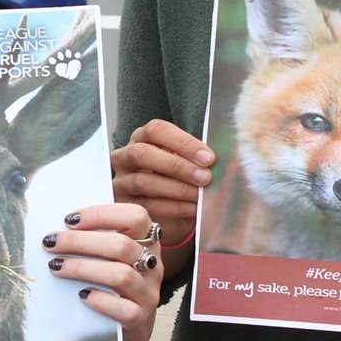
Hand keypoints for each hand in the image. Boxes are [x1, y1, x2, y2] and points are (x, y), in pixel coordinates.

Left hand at [44, 203, 162, 340]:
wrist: (128, 327)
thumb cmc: (113, 283)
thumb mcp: (112, 257)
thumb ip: (97, 239)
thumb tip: (60, 225)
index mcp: (147, 242)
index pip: (136, 217)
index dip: (102, 214)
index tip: (69, 219)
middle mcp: (152, 265)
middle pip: (122, 246)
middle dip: (80, 241)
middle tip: (51, 242)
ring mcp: (148, 293)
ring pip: (121, 275)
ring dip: (83, 268)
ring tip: (56, 266)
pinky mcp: (140, 319)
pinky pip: (124, 309)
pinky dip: (101, 300)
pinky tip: (82, 295)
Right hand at [111, 119, 211, 246]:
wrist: (167, 210)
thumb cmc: (178, 179)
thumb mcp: (186, 162)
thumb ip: (196, 158)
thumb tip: (219, 160)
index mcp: (142, 137)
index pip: (156, 130)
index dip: (183, 142)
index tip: (209, 157)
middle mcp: (125, 156)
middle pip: (142, 153)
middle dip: (177, 166)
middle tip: (205, 177)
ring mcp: (121, 181)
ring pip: (143, 181)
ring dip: (177, 189)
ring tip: (200, 196)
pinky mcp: (123, 205)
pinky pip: (146, 205)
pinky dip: (173, 207)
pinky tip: (192, 209)